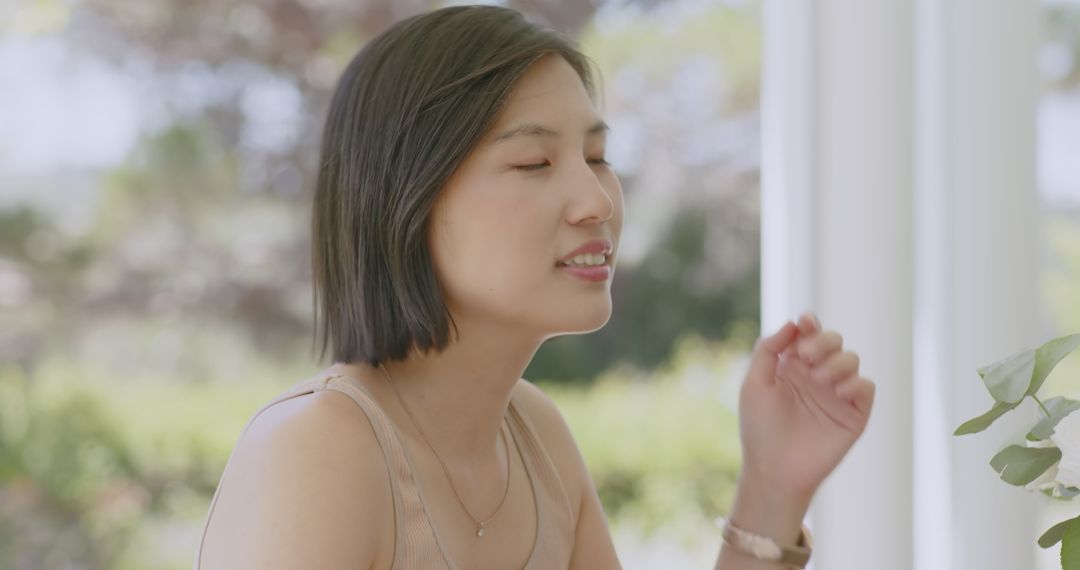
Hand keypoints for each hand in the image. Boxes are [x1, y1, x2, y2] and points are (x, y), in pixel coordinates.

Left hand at [737, 312, 874, 501]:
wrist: (776, 469)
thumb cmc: (760, 428)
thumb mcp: (755, 383)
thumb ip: (768, 349)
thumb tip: (794, 323)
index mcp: (793, 366)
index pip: (808, 335)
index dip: (810, 323)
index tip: (806, 322)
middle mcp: (817, 376)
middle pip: (833, 341)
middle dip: (823, 341)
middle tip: (806, 357)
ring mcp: (837, 394)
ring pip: (851, 359)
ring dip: (837, 362)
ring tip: (819, 380)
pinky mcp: (854, 414)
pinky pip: (866, 386)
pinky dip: (856, 383)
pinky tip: (838, 392)